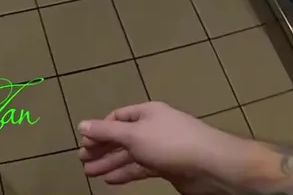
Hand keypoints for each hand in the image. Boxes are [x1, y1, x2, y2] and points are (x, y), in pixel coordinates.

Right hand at [78, 102, 265, 193]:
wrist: (210, 165)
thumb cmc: (170, 143)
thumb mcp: (133, 135)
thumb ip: (107, 131)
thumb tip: (82, 124)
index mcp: (146, 112)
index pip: (117, 118)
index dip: (99, 129)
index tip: (84, 143)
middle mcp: (153, 127)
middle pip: (122, 137)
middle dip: (102, 148)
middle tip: (82, 160)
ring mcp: (160, 148)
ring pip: (130, 155)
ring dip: (110, 163)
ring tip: (90, 173)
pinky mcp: (167, 167)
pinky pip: (141, 168)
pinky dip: (125, 172)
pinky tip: (111, 180)